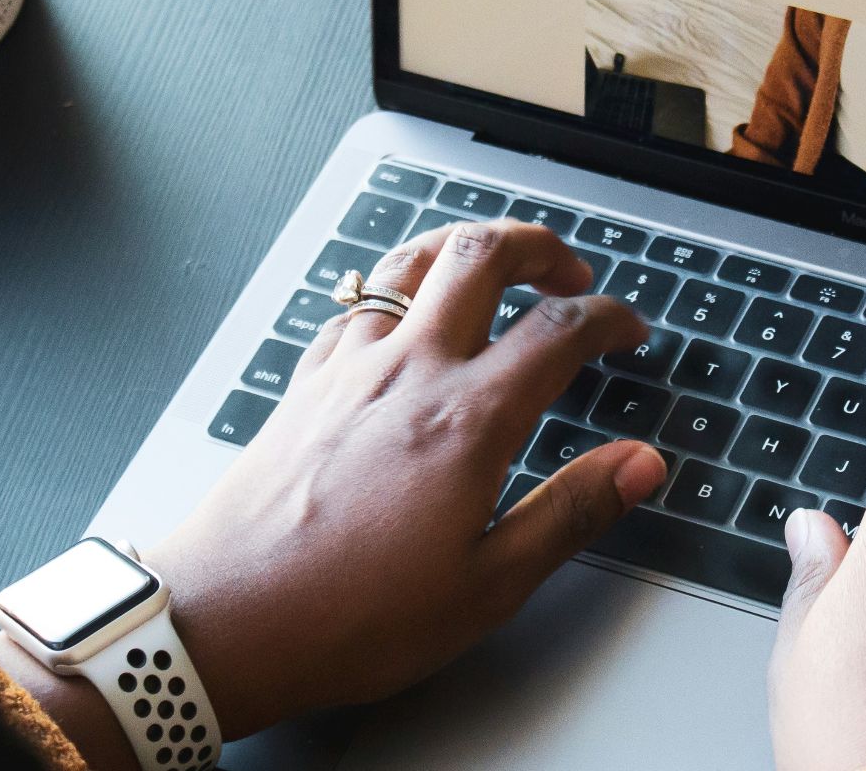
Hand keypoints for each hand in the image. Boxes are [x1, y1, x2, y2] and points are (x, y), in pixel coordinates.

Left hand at [144, 219, 669, 738]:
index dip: (607, 317)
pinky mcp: (304, 386)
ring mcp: (347, 370)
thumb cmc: (350, 616)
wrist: (226, 620)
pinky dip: (393, 292)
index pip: (559, 330)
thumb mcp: (487, 586)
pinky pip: (354, 306)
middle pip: (481, 256)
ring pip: (409, 263)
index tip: (627, 330)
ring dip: (462, 249)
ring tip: (491, 267)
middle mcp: (407, 371)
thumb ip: (570, 513)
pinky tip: (399, 319)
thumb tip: (639, 465)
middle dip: (538, 245)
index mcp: (467, 419)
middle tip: (568, 269)